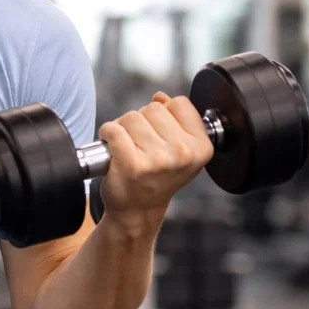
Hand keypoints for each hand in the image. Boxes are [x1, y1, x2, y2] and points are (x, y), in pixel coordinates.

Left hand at [96, 92, 213, 233]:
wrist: (137, 210)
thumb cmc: (156, 177)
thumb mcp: (179, 149)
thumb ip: (175, 119)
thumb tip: (161, 97)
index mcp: (202, 147)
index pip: (179, 103)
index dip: (165, 115)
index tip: (161, 136)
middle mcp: (184, 153)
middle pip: (153, 107)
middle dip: (142, 122)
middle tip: (141, 146)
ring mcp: (158, 160)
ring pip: (131, 116)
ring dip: (123, 129)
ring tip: (128, 149)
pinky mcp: (132, 164)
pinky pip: (113, 129)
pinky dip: (107, 135)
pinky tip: (113, 150)